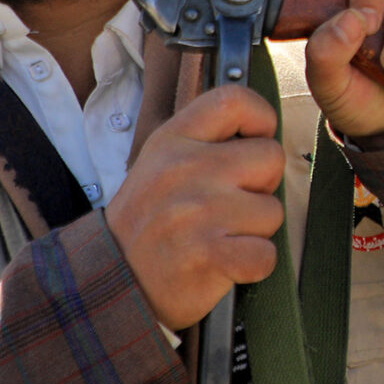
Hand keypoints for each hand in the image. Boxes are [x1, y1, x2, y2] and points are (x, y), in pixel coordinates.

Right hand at [108, 85, 286, 330]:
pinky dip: (253, 266)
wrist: (110, 283)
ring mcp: (198, 212)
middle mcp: (184, 169)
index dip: (260, 118)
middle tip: (231, 205)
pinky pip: (266, 254)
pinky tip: (224, 264)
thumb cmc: (148, 223)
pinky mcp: (209, 254)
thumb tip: (262, 132)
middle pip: (271, 157)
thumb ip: (205, 141)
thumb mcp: (160, 164)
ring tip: (218, 237)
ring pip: (273, 212)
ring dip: (254, 230)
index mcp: (172, 141)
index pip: (233, 100)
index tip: (254, 142)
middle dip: (262, 185)